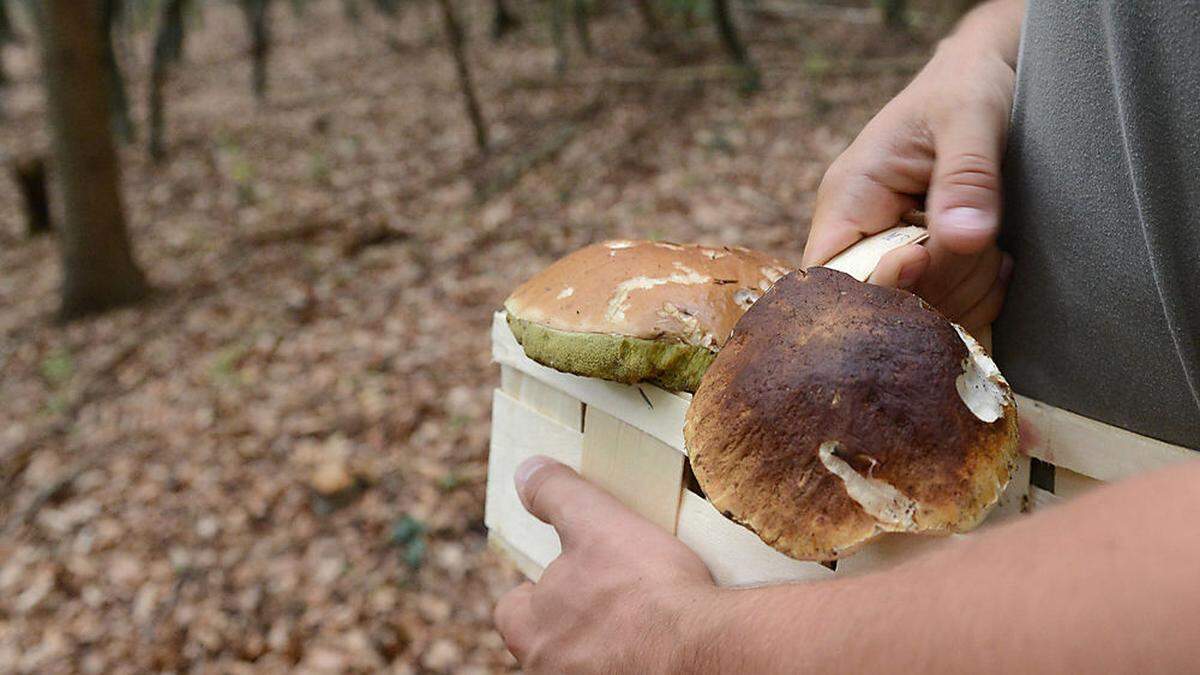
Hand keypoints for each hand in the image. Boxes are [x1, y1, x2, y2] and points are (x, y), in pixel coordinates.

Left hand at [493, 456, 718, 673]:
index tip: (564, 571)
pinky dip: (635, 659)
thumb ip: (556, 494)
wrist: (705, 651)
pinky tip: (664, 640)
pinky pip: (624, 670)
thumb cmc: (645, 588)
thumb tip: (527, 471)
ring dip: (607, 639)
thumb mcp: (596, 521)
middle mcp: (552, 673)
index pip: (511, 611)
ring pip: (587, 661)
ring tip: (643, 614)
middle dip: (574, 616)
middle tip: (610, 590)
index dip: (534, 587)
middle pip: (550, 640)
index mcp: (532, 633)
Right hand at [802, 36, 1016, 333]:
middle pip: (882, 303)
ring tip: (993, 243)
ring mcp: (894, 254)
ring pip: (919, 314)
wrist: (986, 76)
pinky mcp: (927, 268)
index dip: (876, 286)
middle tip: (979, 239)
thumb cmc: (967, 85)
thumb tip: (964, 237)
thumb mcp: (970, 118)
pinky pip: (948, 312)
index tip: (924, 253)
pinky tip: (999, 259)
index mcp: (849, 198)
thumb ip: (966, 177)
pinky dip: (982, 298)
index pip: (829, 276)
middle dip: (941, 284)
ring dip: (967, 289)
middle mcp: (861, 234)